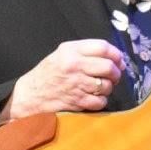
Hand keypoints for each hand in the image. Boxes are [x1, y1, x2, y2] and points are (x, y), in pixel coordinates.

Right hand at [0, 39, 126, 122]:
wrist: (31, 94)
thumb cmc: (49, 73)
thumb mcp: (62, 53)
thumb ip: (85, 52)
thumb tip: (115, 57)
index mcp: (71, 51)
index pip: (103, 47)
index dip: (116, 54)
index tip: (119, 60)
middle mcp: (74, 66)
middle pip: (108, 66)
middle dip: (116, 72)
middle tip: (114, 75)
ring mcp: (76, 84)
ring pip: (106, 85)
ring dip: (108, 87)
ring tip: (101, 87)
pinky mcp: (77, 101)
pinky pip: (100, 101)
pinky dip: (101, 101)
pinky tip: (94, 97)